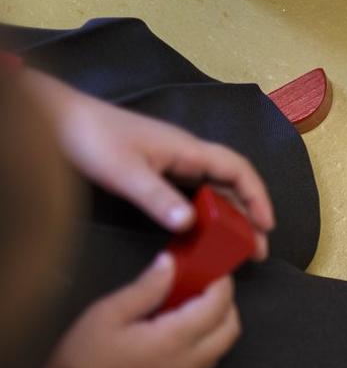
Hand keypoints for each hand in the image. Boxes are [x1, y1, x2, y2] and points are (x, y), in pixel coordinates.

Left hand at [24, 70, 273, 256]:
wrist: (59, 118)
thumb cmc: (92, 138)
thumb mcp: (124, 172)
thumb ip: (157, 198)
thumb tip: (189, 225)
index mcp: (188, 150)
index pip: (237, 169)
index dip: (257, 196)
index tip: (266, 226)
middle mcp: (187, 154)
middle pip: (231, 182)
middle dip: (249, 213)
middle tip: (256, 249)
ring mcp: (173, 161)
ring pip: (214, 187)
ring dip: (230, 214)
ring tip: (237, 244)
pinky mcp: (158, 169)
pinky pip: (195, 191)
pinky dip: (207, 211)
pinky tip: (203, 230)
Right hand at [26, 253, 240, 367]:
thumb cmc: (82, 362)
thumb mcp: (107, 314)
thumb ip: (146, 288)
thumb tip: (171, 264)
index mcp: (175, 340)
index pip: (218, 306)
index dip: (222, 284)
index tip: (215, 269)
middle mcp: (190, 363)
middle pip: (231, 329)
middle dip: (227, 304)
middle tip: (206, 286)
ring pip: (222, 349)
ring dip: (218, 325)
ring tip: (192, 307)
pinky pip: (206, 364)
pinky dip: (207, 344)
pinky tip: (181, 334)